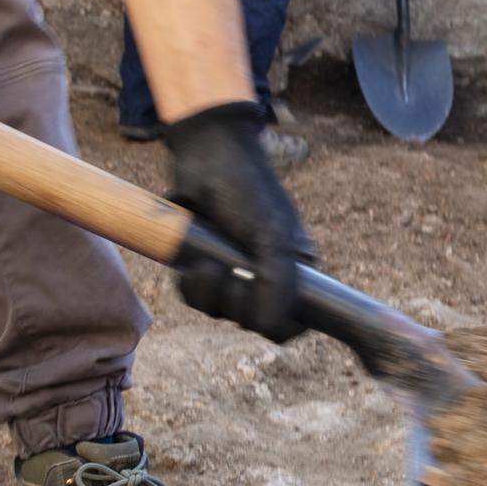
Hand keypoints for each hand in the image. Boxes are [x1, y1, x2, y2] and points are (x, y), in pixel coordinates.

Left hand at [161, 102, 309, 342]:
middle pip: (252, 322)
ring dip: (209, 292)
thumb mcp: (272, 238)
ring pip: (220, 312)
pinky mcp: (202, 267)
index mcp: (296, 271)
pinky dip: (190, 285)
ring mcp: (233, 274)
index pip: (293, 323)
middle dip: (236, 301)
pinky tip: (192, 262)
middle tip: (231, 271)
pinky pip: (195, 298)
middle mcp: (266, 277)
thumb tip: (272, 329)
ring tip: (207, 262)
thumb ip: (278, 286)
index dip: (278, 323)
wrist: (206, 156)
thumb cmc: (248, 191)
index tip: (262, 305)